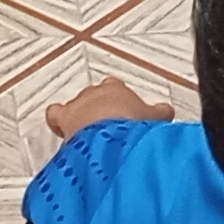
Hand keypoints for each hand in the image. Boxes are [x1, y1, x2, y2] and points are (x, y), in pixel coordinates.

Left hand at [46, 72, 174, 138]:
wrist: (112, 135)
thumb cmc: (133, 125)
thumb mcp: (154, 119)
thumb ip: (159, 114)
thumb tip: (168, 112)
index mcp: (117, 88)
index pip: (115, 88)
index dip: (118, 102)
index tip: (122, 112)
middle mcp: (95, 93)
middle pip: (93, 97)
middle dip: (98, 111)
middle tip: (106, 128)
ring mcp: (78, 104)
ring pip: (74, 105)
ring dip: (78, 118)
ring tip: (85, 134)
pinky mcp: (64, 118)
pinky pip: (55, 116)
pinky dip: (57, 122)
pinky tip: (59, 128)